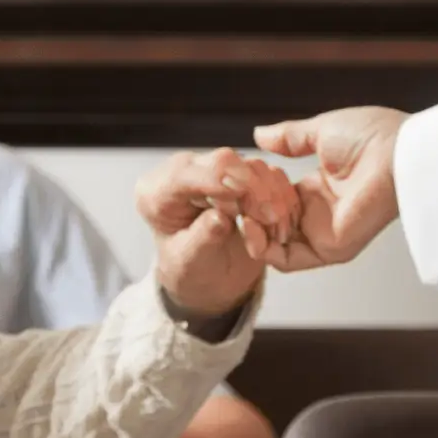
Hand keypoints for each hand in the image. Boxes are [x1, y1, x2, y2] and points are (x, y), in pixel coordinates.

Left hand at [142, 147, 286, 318]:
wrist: (206, 275)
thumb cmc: (190, 269)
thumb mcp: (189, 263)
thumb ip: (201, 239)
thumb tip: (219, 218)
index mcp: (157, 192)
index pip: (186, 173)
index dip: (219, 180)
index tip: (246, 197)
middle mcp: (185, 172)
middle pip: (225, 162)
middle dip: (254, 190)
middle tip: (271, 221)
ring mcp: (215, 170)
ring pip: (252, 166)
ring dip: (271, 197)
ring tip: (277, 230)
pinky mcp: (241, 173)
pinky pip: (268, 175)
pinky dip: (281, 197)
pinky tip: (281, 222)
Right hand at [247, 106, 407, 271]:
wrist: (401, 152)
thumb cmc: (373, 136)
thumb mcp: (320, 131)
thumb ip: (289, 138)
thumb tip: (259, 134)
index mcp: (318, 188)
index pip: (273, 199)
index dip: (252, 190)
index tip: (238, 176)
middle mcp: (320, 214)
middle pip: (270, 223)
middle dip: (248, 211)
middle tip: (233, 197)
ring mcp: (325, 233)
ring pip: (275, 245)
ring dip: (251, 232)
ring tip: (238, 214)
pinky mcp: (332, 248)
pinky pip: (288, 259)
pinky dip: (265, 249)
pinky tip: (251, 228)